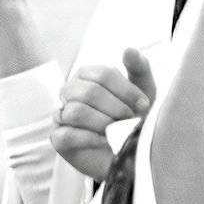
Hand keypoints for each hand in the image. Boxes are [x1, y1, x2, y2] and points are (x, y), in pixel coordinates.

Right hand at [51, 47, 156, 180]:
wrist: (129, 154)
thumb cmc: (134, 117)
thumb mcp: (143, 91)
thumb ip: (139, 68)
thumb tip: (128, 50)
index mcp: (86, 76)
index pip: (102, 74)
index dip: (125, 90)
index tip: (144, 105)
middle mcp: (70, 92)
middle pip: (88, 92)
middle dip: (116, 108)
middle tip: (131, 120)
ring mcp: (61, 115)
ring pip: (76, 112)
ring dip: (104, 123)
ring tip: (119, 132)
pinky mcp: (58, 139)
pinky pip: (67, 135)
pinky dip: (90, 138)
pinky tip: (106, 141)